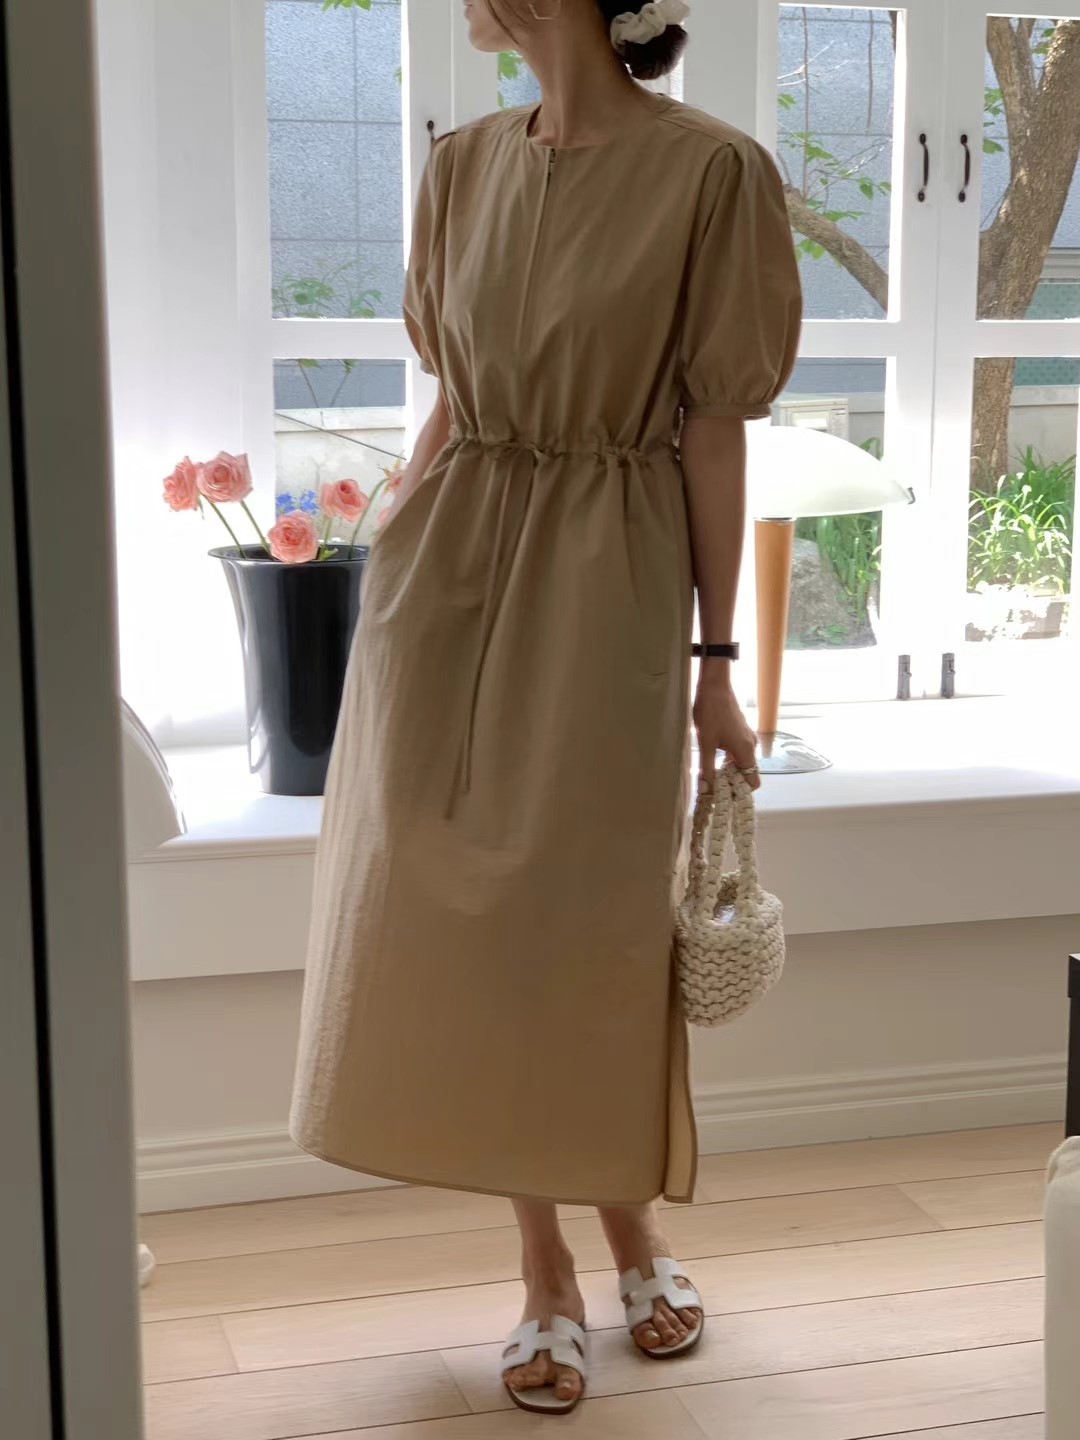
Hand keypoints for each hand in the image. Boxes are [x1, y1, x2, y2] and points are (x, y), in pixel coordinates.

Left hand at [693, 665, 759, 790]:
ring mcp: (746, 738)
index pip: (753, 782)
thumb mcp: (705, 743)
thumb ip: (707, 769)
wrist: (714, 684)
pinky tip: (712, 759)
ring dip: (728, 772)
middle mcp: (750, 746)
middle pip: (747, 774)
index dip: (740, 793)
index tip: (723, 797)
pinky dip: (728, 761)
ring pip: (741, 763)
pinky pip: (738, 753)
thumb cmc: (710, 712)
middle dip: (732, 784)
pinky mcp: (740, 732)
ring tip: (710, 776)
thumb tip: (706, 793)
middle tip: (712, 788)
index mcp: (746, 751)